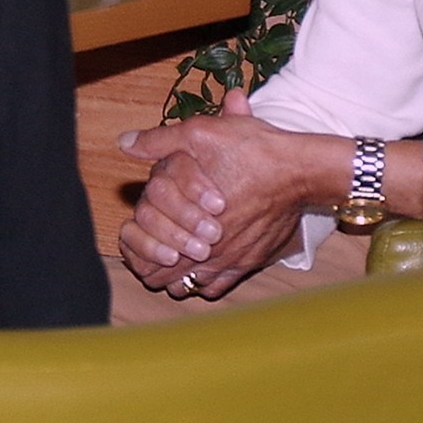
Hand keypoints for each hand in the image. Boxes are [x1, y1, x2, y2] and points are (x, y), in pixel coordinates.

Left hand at [116, 90, 330, 300]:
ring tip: (179, 257)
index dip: (138, 250)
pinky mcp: (250, 263)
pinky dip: (208, 281)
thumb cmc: (252, 151)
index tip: (141, 235)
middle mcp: (206, 251)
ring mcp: (229, 262)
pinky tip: (207, 263)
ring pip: (190, 288)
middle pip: (163, 280)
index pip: (144, 259)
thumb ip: (159, 141)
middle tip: (156, 248)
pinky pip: (219, 288)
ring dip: (180, 275)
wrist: (298, 171)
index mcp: (185, 222)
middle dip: (156, 266)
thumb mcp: (200, 134)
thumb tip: (124, 143)